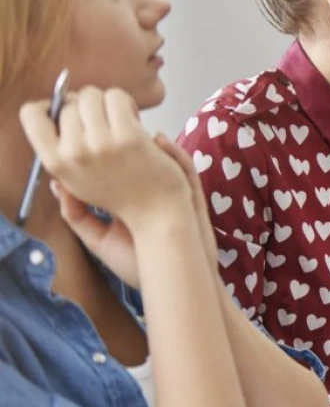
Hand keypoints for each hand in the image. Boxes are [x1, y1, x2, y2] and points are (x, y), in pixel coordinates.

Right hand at [20, 87, 190, 227]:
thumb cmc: (122, 195)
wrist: (157, 214)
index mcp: (56, 163)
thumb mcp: (78, 181)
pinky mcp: (129, 137)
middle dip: (87, 104)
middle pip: (69, 103)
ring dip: (108, 101)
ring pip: (92, 96)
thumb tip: (52, 116)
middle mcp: (74, 153)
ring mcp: (102, 144)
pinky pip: (117, 98)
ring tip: (120, 119)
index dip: (51, 106)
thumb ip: (62, 152)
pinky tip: (134, 118)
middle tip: (104, 120)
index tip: (70, 110)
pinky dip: (125, 102)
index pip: (32, 116)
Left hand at [51, 135, 220, 290]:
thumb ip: (79, 216)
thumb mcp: (99, 240)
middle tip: (111, 124)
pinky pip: (187, 167)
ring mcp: (175, 194)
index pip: (119, 167)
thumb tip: (58, 187)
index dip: (107, 149)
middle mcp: (153, 194)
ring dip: (152, 139)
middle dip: (128, 137)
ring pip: (166, 156)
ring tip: (136, 126)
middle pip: (143, 157)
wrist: (175, 282)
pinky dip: (174, 151)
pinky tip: (159, 141)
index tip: (89, 137)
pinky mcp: (193, 196)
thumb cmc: (141, 264)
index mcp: (131, 202)